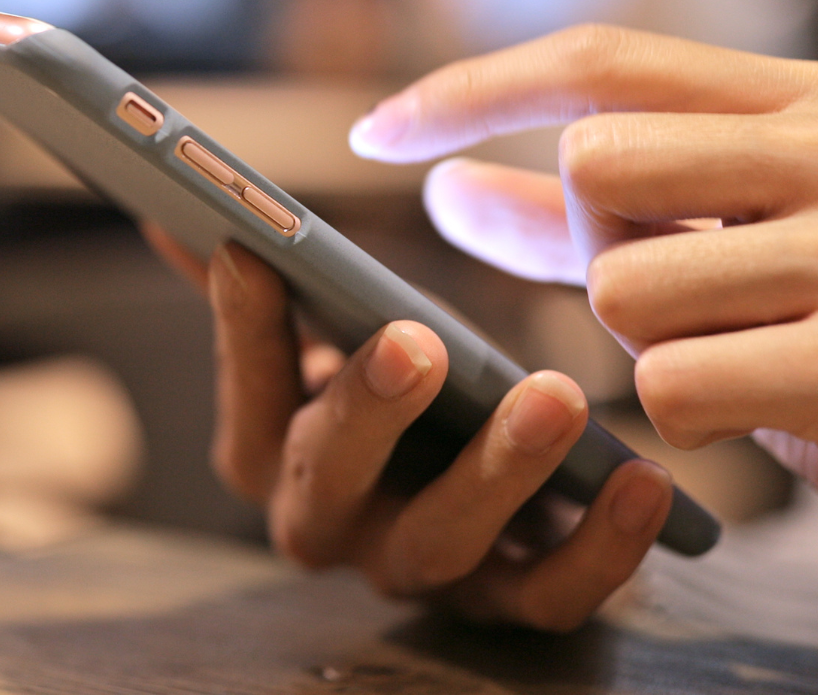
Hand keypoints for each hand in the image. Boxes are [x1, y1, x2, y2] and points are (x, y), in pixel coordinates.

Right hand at [143, 224, 672, 631]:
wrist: (478, 505)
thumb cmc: (391, 405)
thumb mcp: (322, 347)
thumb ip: (266, 294)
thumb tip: (174, 216)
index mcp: (272, 451)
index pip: (246, 392)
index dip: (244, 329)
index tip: (251, 249)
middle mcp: (329, 522)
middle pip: (326, 480)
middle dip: (364, 411)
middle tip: (412, 340)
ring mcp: (417, 569)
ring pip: (439, 542)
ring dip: (495, 473)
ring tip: (553, 397)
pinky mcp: (508, 601)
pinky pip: (549, 597)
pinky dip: (598, 551)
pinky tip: (643, 480)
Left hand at [349, 23, 817, 482]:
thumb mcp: (738, 227)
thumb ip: (586, 214)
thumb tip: (440, 190)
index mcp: (802, 97)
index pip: (601, 61)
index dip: (474, 90)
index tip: (372, 132)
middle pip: (595, 167)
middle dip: (598, 242)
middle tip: (678, 280)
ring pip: (620, 289)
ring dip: (650, 342)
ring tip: (747, 346)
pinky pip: (671, 388)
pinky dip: (692, 416)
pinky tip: (763, 408)